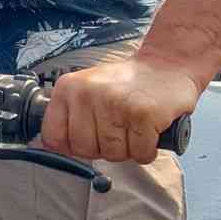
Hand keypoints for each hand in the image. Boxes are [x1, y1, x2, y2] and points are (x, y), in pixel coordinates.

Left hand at [40, 54, 200, 166]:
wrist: (167, 65)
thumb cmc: (127, 83)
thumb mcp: (87, 90)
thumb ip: (68, 116)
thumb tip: (55, 147)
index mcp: (69, 87)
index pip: (53, 136)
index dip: (71, 145)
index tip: (86, 138)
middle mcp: (89, 94)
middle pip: (84, 149)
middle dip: (103, 148)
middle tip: (117, 130)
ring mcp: (116, 104)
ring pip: (113, 154)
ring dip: (127, 149)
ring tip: (133, 127)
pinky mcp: (143, 115)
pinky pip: (140, 154)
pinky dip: (147, 150)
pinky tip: (149, 131)